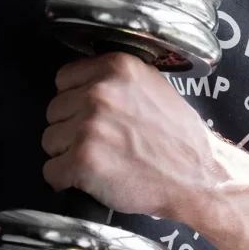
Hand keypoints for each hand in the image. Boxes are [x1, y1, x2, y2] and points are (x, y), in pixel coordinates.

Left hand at [41, 52, 218, 219]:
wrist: (199, 178)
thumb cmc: (180, 141)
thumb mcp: (154, 88)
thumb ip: (117, 81)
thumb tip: (84, 85)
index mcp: (116, 68)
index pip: (64, 79)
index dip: (76, 102)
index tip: (94, 118)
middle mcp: (99, 92)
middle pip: (54, 111)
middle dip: (72, 130)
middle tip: (105, 145)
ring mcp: (88, 127)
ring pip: (49, 141)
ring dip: (69, 156)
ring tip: (104, 162)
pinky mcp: (82, 161)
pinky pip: (51, 172)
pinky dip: (68, 182)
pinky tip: (96, 180)